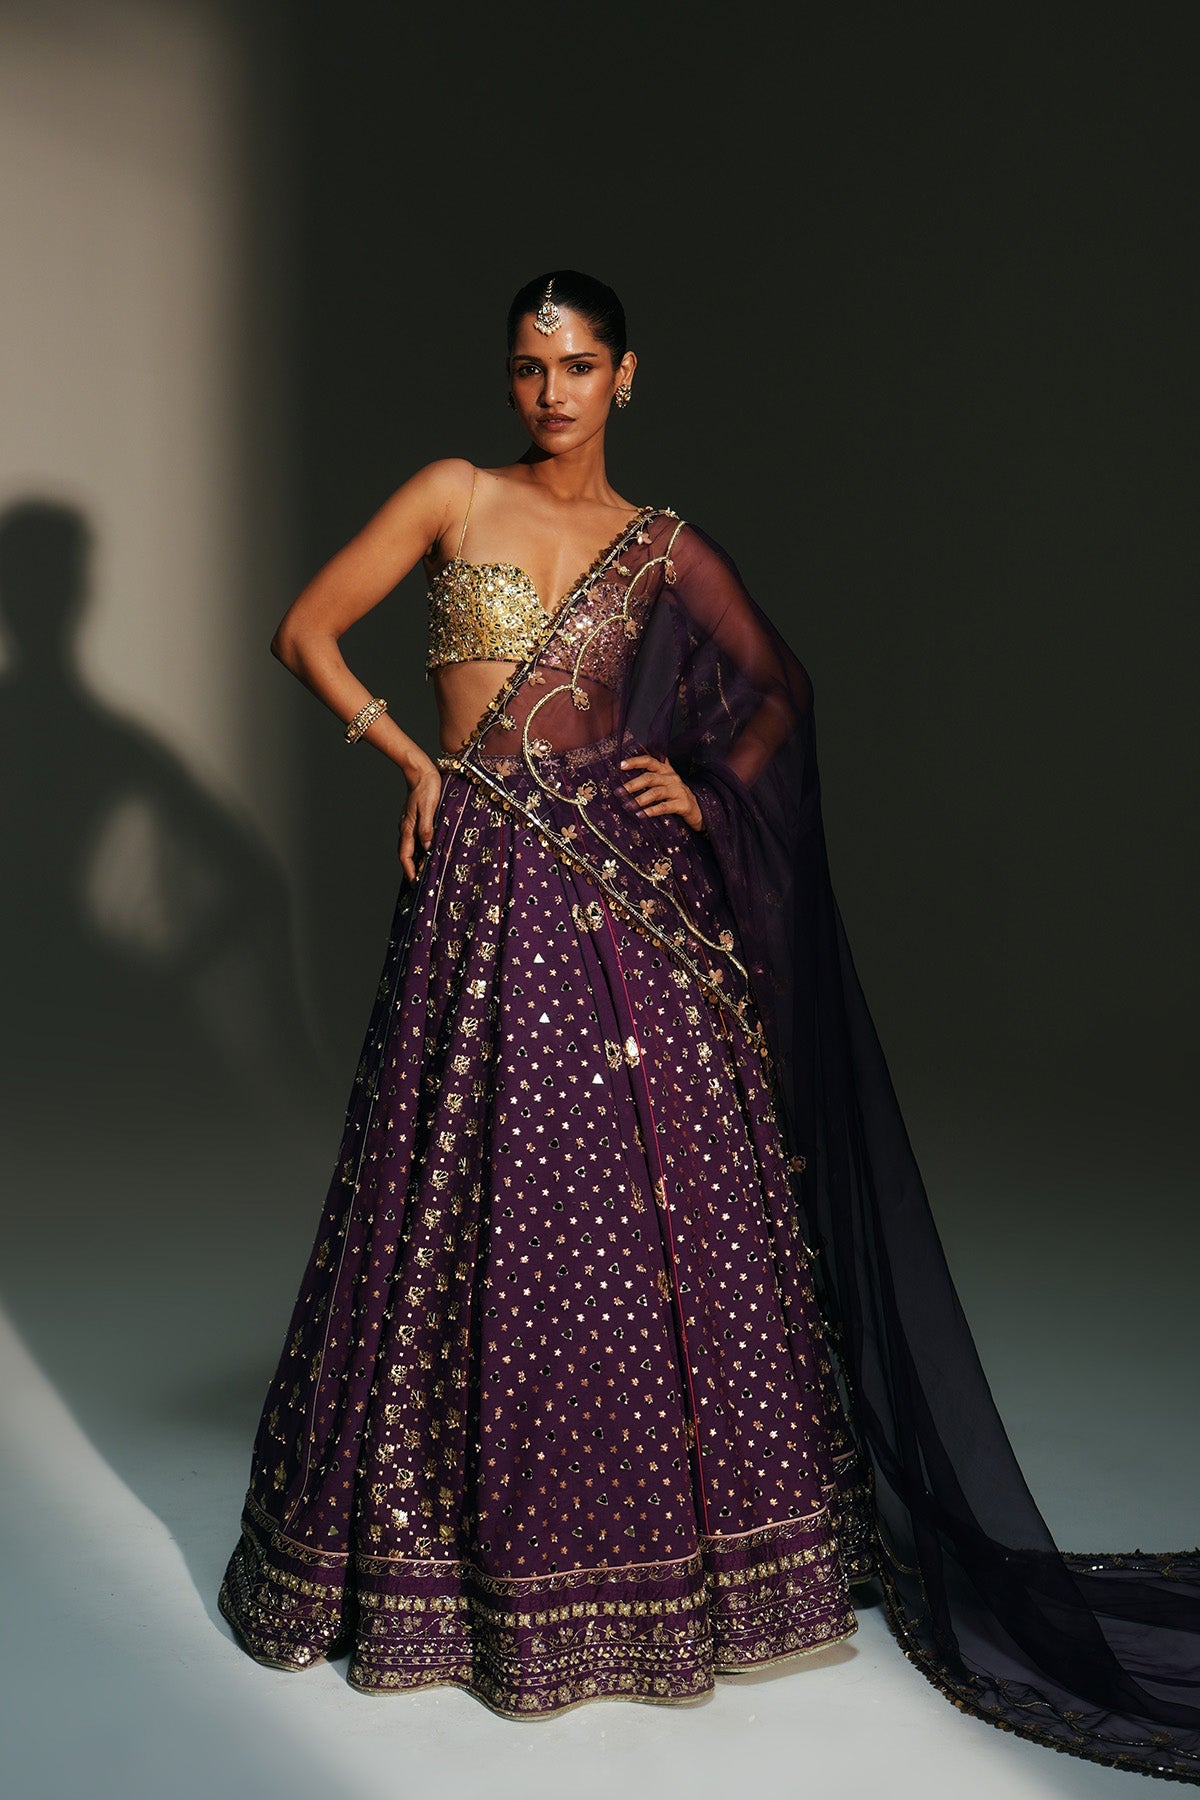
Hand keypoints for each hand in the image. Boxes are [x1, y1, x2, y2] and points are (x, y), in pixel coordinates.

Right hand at [398, 756, 441, 879]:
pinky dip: (421, 849)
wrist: (420, 771)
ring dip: (417, 860)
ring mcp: (408, 823)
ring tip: (427, 871)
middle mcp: (405, 828)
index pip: (405, 855)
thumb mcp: (429, 808)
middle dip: (413, 869)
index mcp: (407, 827)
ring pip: (411, 847)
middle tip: (423, 882)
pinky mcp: (414, 819)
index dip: (410, 870)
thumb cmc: (426, 788)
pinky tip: (429, 851)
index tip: (415, 883)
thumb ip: (426, 828)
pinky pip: (415, 839)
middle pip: (407, 854)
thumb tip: (427, 847)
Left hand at [619, 753, 703, 830]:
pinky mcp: (682, 804)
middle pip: (650, 777)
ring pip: (656, 792)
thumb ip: (650, 774)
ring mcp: (678, 790)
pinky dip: (652, 810)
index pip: (649, 760)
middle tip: (619, 792)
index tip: (621, 765)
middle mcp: (671, 778)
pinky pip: (665, 807)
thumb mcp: (664, 782)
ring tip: (628, 806)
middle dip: (633, 784)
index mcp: (665, 770)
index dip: (636, 761)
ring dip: (640, 799)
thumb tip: (625, 771)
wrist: (697, 809)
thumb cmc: (675, 795)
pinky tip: (642, 814)